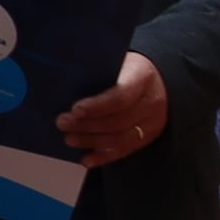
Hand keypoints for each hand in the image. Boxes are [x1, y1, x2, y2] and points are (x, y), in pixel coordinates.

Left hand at [57, 53, 171, 167]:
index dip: (97, 105)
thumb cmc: (126, 67)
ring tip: (69, 139)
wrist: (158, 77)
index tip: (75, 109)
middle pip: (119, 120)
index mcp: (143, 77)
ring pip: (122, 138)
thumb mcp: (117, 60)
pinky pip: (126, 150)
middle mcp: (152, 102)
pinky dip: (104, 157)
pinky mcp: (148, 136)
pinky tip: (86, 159)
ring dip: (92, 141)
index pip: (121, 96)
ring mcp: (153, 122)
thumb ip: (98, 71)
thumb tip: (63, 80)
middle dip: (88, 124)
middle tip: (62, 123)